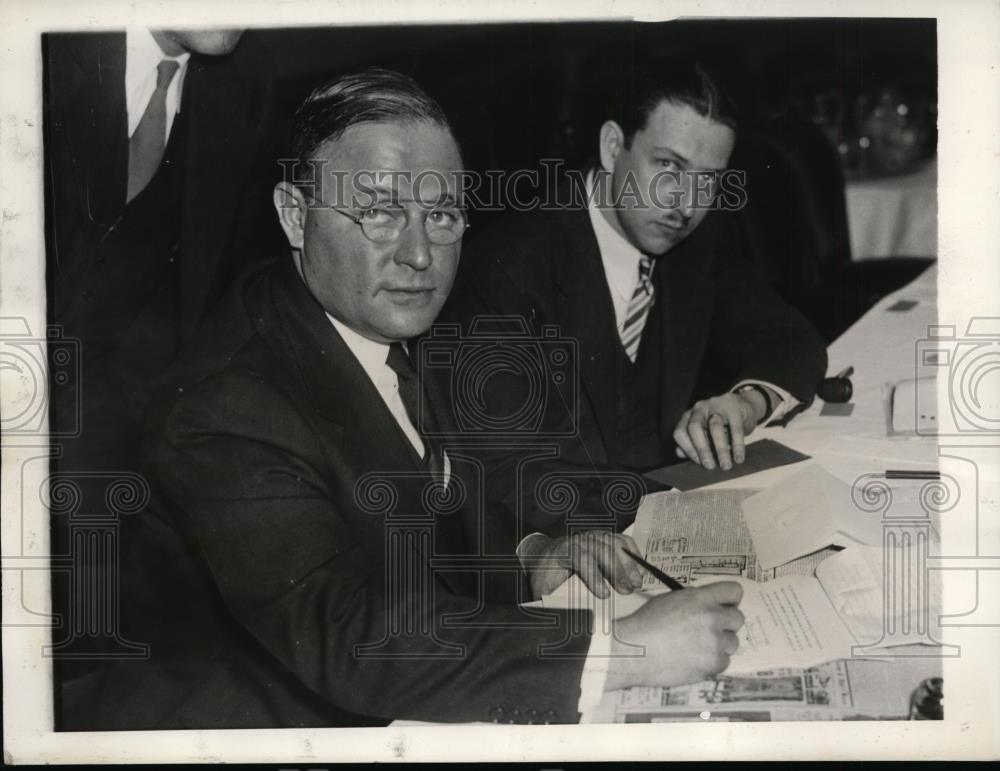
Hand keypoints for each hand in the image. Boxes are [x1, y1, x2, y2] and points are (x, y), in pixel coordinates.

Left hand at [521, 531, 644, 598]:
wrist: (546, 555)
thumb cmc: (547, 575)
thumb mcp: (544, 589)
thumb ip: (554, 600)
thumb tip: (567, 620)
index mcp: (562, 551)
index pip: (580, 558)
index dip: (594, 575)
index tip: (605, 595)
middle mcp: (578, 540)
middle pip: (601, 549)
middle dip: (617, 570)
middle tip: (629, 590)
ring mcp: (593, 536)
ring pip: (614, 543)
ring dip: (628, 562)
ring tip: (638, 582)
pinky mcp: (603, 537)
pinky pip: (621, 540)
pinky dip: (632, 552)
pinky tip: (639, 568)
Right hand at [605, 581, 744, 689]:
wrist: (634, 650)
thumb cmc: (646, 624)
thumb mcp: (669, 600)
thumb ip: (694, 600)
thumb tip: (710, 605)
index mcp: (700, 598)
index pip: (734, 591)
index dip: (730, 599)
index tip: (725, 605)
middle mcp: (712, 618)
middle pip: (738, 618)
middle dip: (726, 623)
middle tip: (710, 628)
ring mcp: (714, 643)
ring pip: (732, 642)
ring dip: (720, 644)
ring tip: (699, 646)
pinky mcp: (712, 664)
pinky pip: (724, 662)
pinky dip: (712, 662)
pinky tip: (695, 659)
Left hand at [672, 390, 765, 469]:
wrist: (744, 405)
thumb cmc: (721, 424)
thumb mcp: (706, 433)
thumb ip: (692, 443)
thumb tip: (679, 453)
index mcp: (688, 416)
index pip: (680, 432)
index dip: (687, 449)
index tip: (698, 463)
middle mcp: (699, 408)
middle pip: (694, 428)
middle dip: (701, 449)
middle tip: (710, 466)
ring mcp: (716, 404)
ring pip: (715, 427)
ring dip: (720, 449)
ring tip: (726, 466)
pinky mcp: (734, 406)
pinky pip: (735, 428)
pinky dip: (737, 445)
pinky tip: (738, 458)